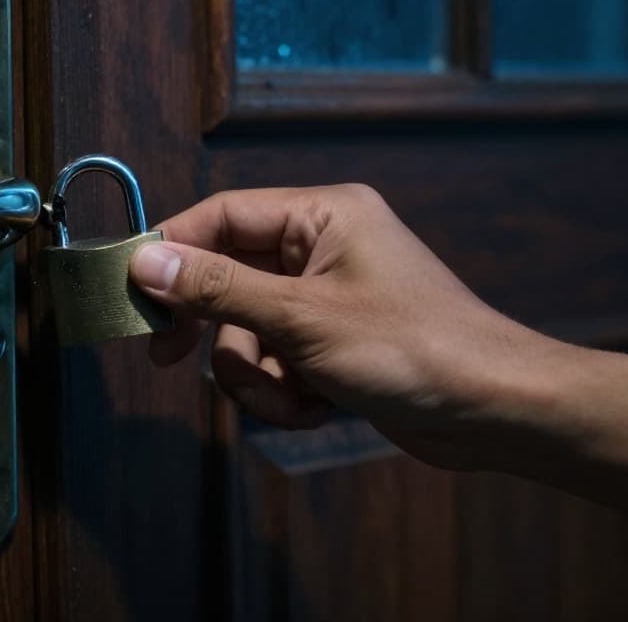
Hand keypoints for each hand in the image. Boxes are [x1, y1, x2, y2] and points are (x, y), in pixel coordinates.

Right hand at [129, 185, 564, 469]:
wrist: (495, 411)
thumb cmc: (412, 350)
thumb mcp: (301, 319)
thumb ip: (217, 288)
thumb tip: (144, 260)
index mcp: (323, 215)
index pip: (222, 215)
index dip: (171, 250)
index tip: (132, 293)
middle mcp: (324, 248)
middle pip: (227, 278)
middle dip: (212, 328)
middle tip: (167, 358)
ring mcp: (330, 299)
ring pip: (247, 330)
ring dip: (256, 374)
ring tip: (292, 397)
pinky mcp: (336, 344)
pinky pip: (277, 360)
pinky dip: (284, 391)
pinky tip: (317, 409)